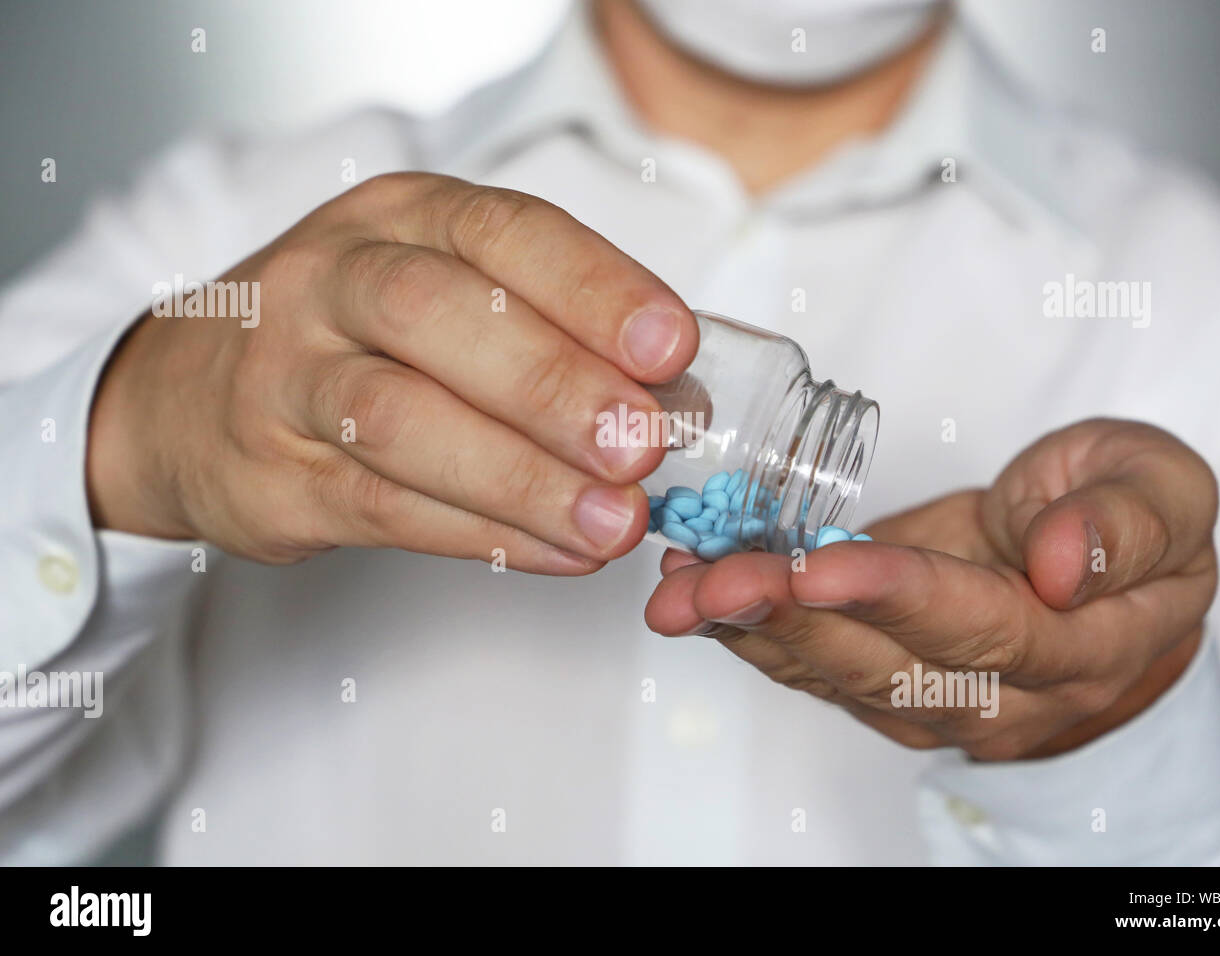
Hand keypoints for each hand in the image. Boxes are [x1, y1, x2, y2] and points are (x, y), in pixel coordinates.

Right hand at [88, 173, 696, 571]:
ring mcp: (289, 377)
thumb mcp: (436, 282)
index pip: (500, 232)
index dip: (591, 287)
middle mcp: (332, 280)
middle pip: (436, 316)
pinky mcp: (274, 475)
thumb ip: (542, 321)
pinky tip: (560, 552)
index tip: (671, 345)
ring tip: (615, 521)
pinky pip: (385, 507)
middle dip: (552, 382)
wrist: (185, 394)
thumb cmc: (352, 332)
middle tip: (642, 443)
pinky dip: (484, 536)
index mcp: (399, 217)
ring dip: (522, 477)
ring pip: (403, 421)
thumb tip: (678, 392)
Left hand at [645, 419, 1217, 758]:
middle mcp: (998, 693)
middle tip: (705, 580)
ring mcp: (933, 701)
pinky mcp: (884, 685)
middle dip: (787, 619)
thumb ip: (1125, 522)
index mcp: (1077, 645)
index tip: (816, 562)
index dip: (893, 594)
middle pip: (882, 666)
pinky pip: (811, 664)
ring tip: (675, 590)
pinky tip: (689, 589)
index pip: (978, 627)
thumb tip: (1066, 563)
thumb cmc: (1123, 516)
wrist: (1099, 580)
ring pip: (831, 675)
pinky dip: (746, 629)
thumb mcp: (1160, 490)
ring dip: (746, 630)